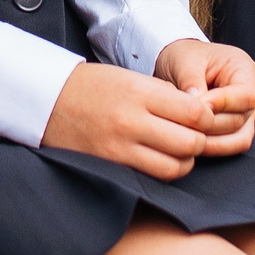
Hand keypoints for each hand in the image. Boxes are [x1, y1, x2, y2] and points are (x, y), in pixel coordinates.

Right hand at [42, 62, 215, 179]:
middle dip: (200, 141)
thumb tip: (200, 114)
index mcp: (138, 92)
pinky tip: (160, 160)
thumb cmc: (92, 86)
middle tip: (194, 135)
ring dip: (185, 161)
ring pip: (175, 167)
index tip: (203, 116)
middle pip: (190, 142)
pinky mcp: (111, 165)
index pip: (194, 112)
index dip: (207, 117)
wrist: (46, 100)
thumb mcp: (130, 78)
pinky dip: (164, 171)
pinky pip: (152, 177)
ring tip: (179, 150)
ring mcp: (120, 147)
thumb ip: (164, 95)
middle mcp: (131, 121)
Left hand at [154, 38, 254, 154]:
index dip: (223, 104)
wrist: (179, 65)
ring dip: (211, 141)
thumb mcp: (184, 60)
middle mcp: (248, 93)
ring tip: (185, 134)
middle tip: (183, 121)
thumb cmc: (185, 57)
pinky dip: (212, 148)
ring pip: (237, 138)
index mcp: (243, 69)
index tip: (198, 104)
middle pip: (240, 119)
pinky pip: (230, 146)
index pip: (246, 95)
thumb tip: (196, 102)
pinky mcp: (233, 129)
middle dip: (210, 124)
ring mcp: (244, 114)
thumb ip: (191, 80)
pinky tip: (192, 143)